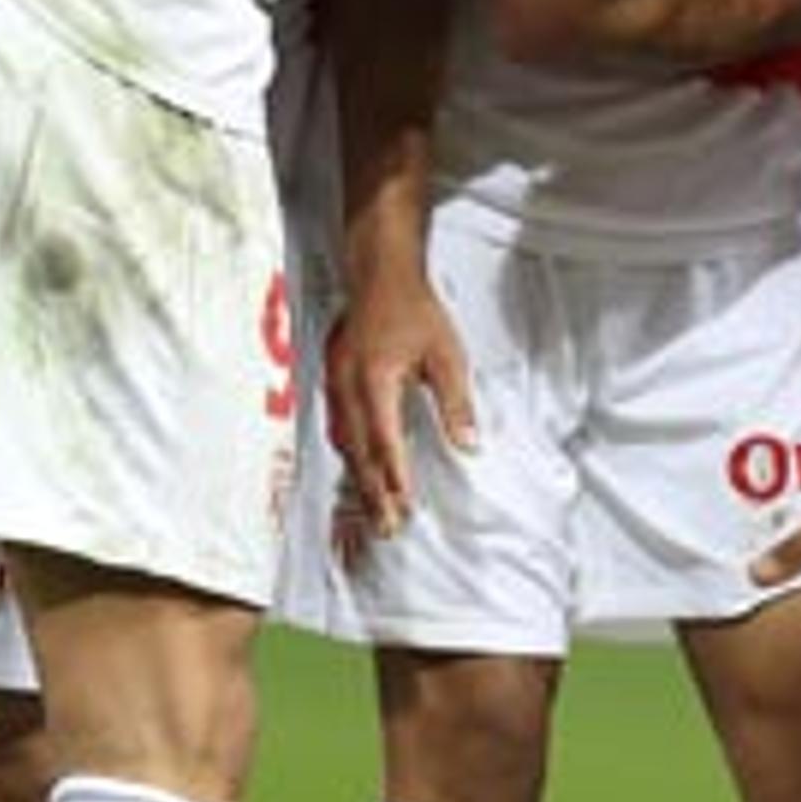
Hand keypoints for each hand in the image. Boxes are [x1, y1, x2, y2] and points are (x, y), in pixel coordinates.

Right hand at [323, 271, 474, 541]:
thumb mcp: (446, 355)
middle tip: (387, 527)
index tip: (405, 506)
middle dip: (373, 492)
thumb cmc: (414, 310)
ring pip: (343, 442)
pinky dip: (349, 452)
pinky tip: (358, 465)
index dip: (395, 477)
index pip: (385, 441)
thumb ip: (456, 403)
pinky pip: (336, 425)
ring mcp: (334, 382)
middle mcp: (347, 386)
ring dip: (358, 477)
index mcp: (375, 380)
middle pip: (358, 451)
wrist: (379, 274)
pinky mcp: (332, 378)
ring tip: (373, 507)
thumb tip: (469, 445)